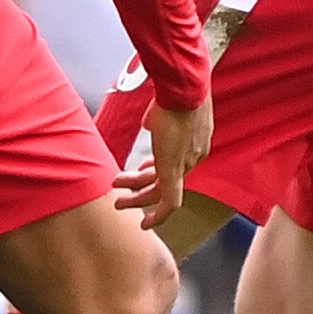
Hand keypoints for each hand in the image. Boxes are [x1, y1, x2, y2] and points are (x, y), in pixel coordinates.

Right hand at [117, 95, 207, 224]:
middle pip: (167, 179)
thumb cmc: (175, 92)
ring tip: (119, 202)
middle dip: (141, 187)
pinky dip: (157, 215)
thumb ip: (157, 120)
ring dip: (138, 198)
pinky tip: (144, 224)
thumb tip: (150, 123)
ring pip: (161, 191)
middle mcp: (194, 156)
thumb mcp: (162, 109)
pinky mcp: (175, 171)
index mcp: (194, 142)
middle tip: (123, 194)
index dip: (153, 168)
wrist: (184, 89)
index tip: (141, 170)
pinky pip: (169, 201)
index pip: (173, 162)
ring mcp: (186, 165)